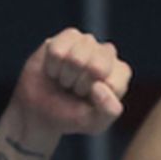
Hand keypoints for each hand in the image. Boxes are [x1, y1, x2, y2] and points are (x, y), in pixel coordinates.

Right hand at [8, 29, 132, 142]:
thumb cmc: (71, 116)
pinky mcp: (68, 36)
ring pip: (75, 58)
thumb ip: (108, 111)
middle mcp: (108, 54)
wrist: (40, 111)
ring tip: (64, 80)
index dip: (94, 97)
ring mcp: (88, 42)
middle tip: (74, 90)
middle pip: (96, 67)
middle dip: (79, 85)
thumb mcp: (94, 123)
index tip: (86, 101)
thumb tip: (99, 85)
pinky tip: (54, 69)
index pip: (113, 83)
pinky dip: (52, 65)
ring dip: (64, 76)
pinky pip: (58, 50)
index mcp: (120, 74)